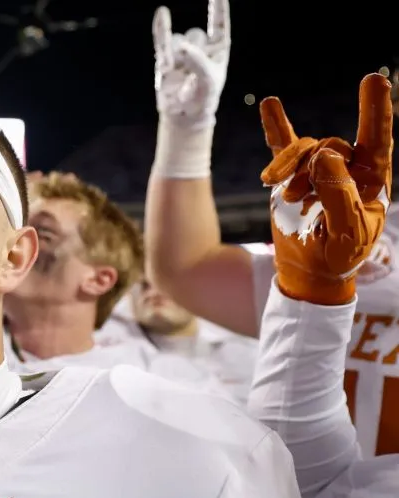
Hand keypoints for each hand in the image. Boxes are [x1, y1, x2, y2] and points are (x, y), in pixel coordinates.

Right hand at [152, 0, 229, 127]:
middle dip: (192, 52)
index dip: (219, 9)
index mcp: (218, 50)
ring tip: (181, 76)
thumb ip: (198, 61)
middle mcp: (200, 47)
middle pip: (195, 35)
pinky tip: (162, 13)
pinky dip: (161, 29)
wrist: (184, 115)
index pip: (219, 25)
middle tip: (192, 73)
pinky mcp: (165, 58)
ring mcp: (182, 52)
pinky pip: (162, 40)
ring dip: (178, 57)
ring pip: (178, 40)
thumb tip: (181, 46)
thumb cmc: (202, 98)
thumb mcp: (209, 81)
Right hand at [260, 73, 392, 304]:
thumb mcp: (346, 232)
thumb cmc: (338, 254)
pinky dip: (276, 127)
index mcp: (371, 179)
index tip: (373, 79)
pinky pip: (283, 146)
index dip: (375, 111)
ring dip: (287, 166)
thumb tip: (323, 155)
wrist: (309, 270)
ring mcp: (318, 171)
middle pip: (328, 146)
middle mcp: (347, 169)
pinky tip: (270, 104)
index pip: (376, 139)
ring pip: (303, 150)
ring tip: (273, 187)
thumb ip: (338, 195)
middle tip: (296, 195)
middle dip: (308, 166)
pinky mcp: (291, 178)